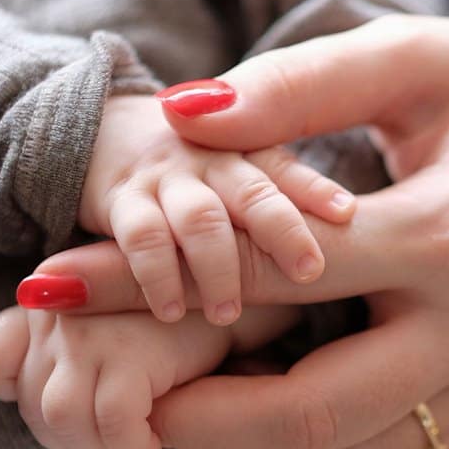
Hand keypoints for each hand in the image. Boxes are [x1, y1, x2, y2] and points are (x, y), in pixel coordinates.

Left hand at [14, 11, 448, 448]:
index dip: (145, 280)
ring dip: (251, 445)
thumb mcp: (413, 61)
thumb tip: (183, 122)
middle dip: (196, 419)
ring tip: (177, 408)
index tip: (57, 279)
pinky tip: (263, 415)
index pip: (268, 276)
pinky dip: (317, 446)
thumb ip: (298, 91)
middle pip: (310, 412)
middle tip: (120, 395)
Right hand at [64, 95, 354, 325]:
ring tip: (229, 314)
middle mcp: (210, 156)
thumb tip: (346, 220)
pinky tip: (171, 311)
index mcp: (247, 147)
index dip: (315, 190)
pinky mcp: (120, 198)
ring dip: (218, 268)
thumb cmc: (193, 168)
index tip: (344, 215)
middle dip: (282, 231)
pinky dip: (157, 275)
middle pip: (253, 191)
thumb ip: (284, 189)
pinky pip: (143, 236)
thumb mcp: (241, 167)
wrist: (101, 134)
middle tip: (309, 274)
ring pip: (200, 219)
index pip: (288, 168)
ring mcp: (165, 175)